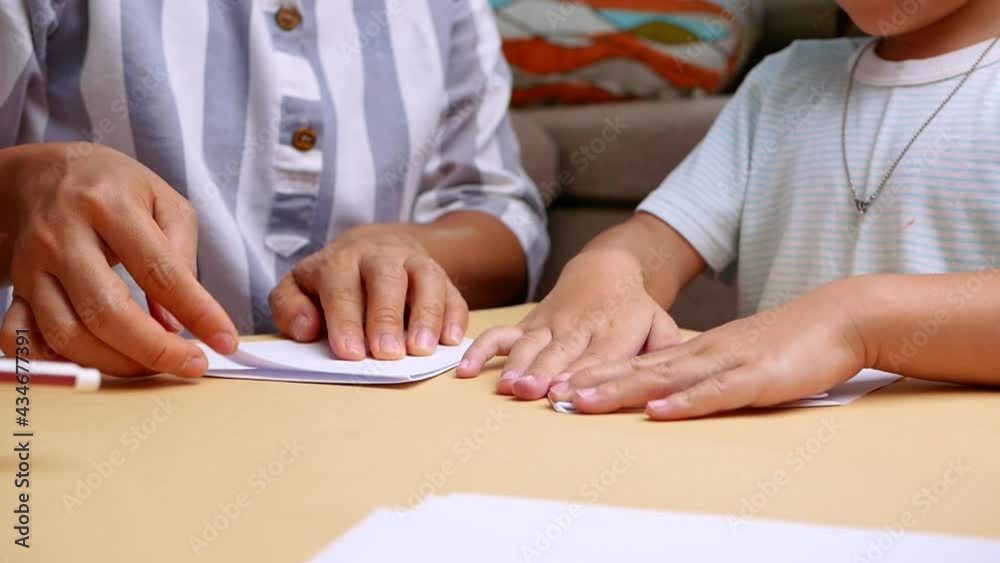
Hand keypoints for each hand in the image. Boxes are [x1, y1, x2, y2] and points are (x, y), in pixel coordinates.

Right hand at [0, 143, 238, 375]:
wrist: (46, 173)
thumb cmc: (115, 189)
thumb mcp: (165, 202)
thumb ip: (181, 257)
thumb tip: (176, 323)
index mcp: (108, 205)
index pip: (160, 272)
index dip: (197, 313)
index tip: (225, 340)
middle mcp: (62, 234)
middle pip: (107, 312)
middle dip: (156, 350)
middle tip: (191, 363)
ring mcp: (31, 264)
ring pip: (68, 334)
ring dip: (118, 363)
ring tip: (155, 365)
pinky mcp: (15, 287)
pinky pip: (23, 339)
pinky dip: (60, 362)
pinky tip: (98, 361)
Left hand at [268, 224, 468, 359]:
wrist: (375, 246)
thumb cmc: (333, 280)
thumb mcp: (298, 287)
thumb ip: (290, 307)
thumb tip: (306, 329)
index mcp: (340, 261)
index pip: (341, 287)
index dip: (345, 320)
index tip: (350, 352)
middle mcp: (380, 256)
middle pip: (386, 279)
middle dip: (387, 317)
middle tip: (387, 354)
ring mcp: (414, 263)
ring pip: (425, 279)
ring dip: (426, 315)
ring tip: (421, 350)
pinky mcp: (441, 275)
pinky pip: (453, 291)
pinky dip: (454, 315)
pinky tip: (451, 340)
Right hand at [458, 249, 681, 399]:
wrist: (606, 270)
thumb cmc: (634, 311)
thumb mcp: (661, 325)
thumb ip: (668, 352)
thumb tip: (677, 378)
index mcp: (615, 331)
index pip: (599, 355)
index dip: (582, 374)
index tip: (565, 393)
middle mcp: (580, 328)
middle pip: (560, 352)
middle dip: (544, 371)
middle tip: (531, 391)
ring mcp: (550, 325)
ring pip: (529, 345)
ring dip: (517, 365)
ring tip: (507, 385)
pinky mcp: (529, 324)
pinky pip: (500, 335)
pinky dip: (482, 351)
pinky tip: (466, 371)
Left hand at [547, 281, 868, 419]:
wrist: (840, 318)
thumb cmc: (790, 343)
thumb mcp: (739, 357)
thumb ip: (707, 372)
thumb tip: (673, 391)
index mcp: (698, 350)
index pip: (638, 364)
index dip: (599, 375)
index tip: (563, 387)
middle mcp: (704, 353)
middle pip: (639, 369)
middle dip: (594, 383)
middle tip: (554, 397)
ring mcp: (728, 362)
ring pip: (665, 378)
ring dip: (621, 390)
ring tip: (583, 401)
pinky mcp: (758, 376)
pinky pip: (716, 391)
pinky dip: (685, 402)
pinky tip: (658, 410)